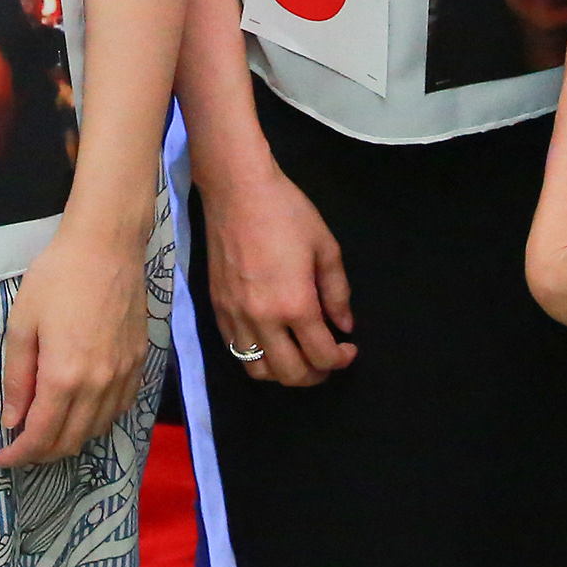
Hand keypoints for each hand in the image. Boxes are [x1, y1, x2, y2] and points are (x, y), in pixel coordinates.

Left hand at [0, 214, 148, 466]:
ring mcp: (123, 376)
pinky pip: (119, 410)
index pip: (41, 436)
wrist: (106, 246)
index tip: (3, 459)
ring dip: (70, 440)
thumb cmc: (56, 277)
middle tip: (21, 448)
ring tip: (48, 431)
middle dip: (42, 454)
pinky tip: (81, 411)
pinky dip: (97, 421)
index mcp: (64, 377)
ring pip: (97, 430)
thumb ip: (17, 378)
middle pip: (70, 441)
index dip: (20, 455)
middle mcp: (98, 385)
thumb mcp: (21, 324)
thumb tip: (12, 421)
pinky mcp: (139, 364)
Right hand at [200, 164, 353, 385]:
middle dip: (316, 375)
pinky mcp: (217, 309)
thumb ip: (337, 292)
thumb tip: (344, 325)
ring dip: (283, 373)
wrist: (236, 191)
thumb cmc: (286, 213)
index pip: (321, 355)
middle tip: (327, 360)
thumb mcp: (325, 247)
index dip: (341, 360)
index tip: (349, 348)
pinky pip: (236, 351)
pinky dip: (257, 357)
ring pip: (258, 371)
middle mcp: (262, 319)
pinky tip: (271, 340)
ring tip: (298, 356)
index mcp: (295, 305)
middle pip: (290, 374)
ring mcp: (235, 317)